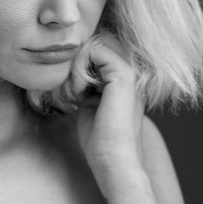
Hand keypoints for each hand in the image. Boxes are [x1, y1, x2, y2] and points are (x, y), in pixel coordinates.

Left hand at [72, 32, 147, 193]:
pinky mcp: (124, 74)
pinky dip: (79, 69)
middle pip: (97, 42)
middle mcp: (131, 72)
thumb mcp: (88, 104)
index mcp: (125, 80)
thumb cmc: (99, 141)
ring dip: (76, 65)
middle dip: (76, 61)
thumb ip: (85, 84)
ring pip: (95, 43)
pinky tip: (79, 92)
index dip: (78, 63)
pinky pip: (95, 49)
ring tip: (74, 91)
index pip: (98, 50)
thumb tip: (71, 67)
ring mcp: (131, 71)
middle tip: (70, 89)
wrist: (112, 161)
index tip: (71, 90)